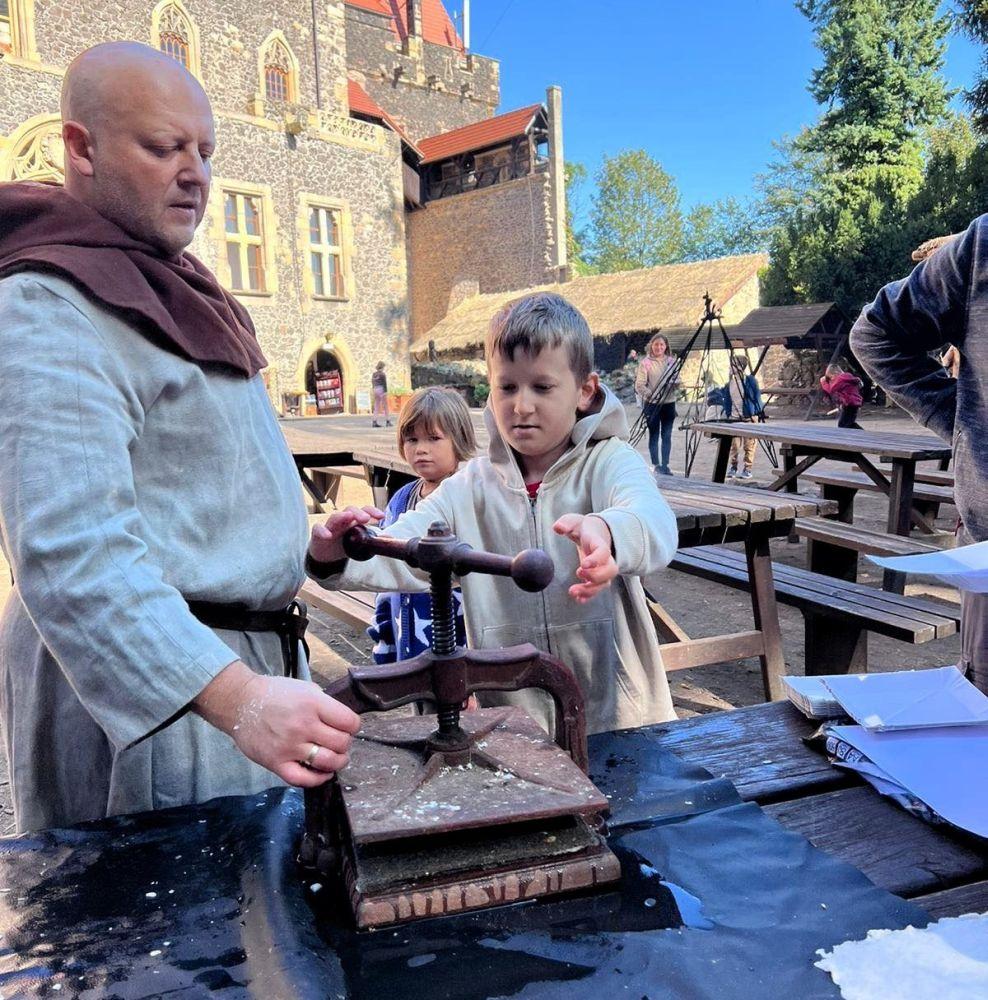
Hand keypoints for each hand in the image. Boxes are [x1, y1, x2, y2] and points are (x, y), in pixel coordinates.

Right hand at [193, 661, 361, 787]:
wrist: (240, 702)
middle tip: (340, 741)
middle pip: (341, 743)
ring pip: (327, 762)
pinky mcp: (276, 762)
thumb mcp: (305, 688)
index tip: (349, 726)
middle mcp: (303, 725)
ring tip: (336, 758)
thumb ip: (324, 704)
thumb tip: (343, 721)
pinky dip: (317, 780)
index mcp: (313, 704)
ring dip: (338, 762)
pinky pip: (303, 779)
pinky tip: (322, 773)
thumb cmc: (274, 694)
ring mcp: (289, 746)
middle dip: (346, 743)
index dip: (353, 725)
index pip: (349, 722)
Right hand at [309, 505, 384, 563]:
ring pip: (335, 517)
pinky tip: (327, 535)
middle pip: (350, 511)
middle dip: (358, 513)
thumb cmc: (343, 544)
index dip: (372, 511)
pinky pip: (318, 530)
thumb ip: (373, 540)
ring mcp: (330, 526)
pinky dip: (322, 531)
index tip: (381, 516)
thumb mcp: (359, 543)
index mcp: (354, 521)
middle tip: (366, 518)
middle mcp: (343, 521)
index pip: (364, 512)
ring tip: (348, 518)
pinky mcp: (318, 535)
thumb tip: (389, 539)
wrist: (326, 555)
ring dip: (342, 516)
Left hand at [552, 513, 617, 602]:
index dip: (596, 559)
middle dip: (596, 576)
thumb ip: (566, 523)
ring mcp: (602, 570)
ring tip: (573, 592)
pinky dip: (589, 596)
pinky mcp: (596, 578)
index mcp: (599, 544)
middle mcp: (605, 559)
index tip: (584, 564)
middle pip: (610, 571)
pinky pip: (597, 590)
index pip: (603, 552)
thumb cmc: (584, 528)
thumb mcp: (575, 521)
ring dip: (590, 590)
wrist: (596, 534)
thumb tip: (557, 527)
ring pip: (604, 583)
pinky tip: (578, 599)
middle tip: (579, 573)